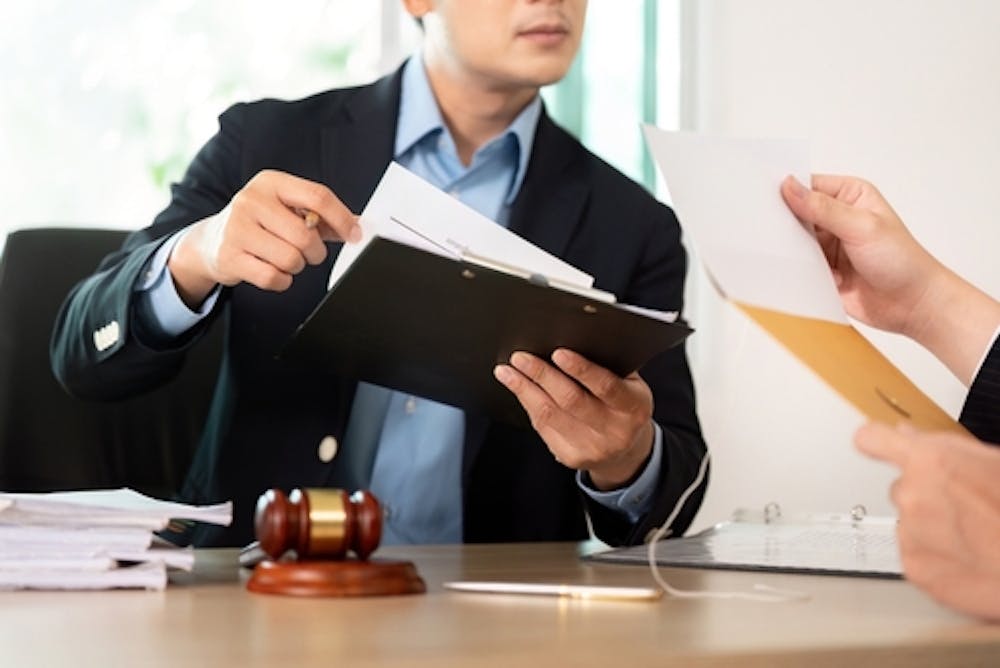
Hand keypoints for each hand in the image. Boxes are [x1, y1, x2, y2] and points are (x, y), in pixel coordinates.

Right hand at [168, 170, 361, 306]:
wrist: (212, 240)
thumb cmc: (261, 223)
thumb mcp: (287, 209)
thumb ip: (322, 216)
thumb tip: (360, 226)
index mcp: (271, 182)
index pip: (318, 196)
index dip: (342, 219)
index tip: (355, 235)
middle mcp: (251, 200)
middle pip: (306, 235)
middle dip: (315, 252)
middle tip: (309, 253)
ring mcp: (237, 228)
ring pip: (291, 258)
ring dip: (297, 266)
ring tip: (286, 258)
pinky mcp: (229, 256)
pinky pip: (274, 278)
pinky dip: (282, 281)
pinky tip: (273, 271)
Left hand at [494, 348, 654, 489]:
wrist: (626, 449)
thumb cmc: (623, 405)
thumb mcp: (629, 384)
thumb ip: (608, 366)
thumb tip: (569, 339)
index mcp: (634, 407)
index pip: (607, 386)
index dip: (581, 369)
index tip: (558, 352)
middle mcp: (614, 431)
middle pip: (571, 401)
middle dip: (542, 375)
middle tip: (521, 357)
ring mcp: (592, 448)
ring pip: (550, 414)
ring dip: (524, 389)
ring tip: (507, 371)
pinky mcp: (571, 457)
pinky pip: (542, 426)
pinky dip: (527, 403)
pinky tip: (518, 388)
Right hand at [781, 174, 999, 384]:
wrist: (912, 306)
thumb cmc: (903, 262)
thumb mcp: (862, 227)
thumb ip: (823, 208)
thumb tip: (791, 186)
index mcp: (849, 195)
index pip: (808, 185)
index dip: (787, 190)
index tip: (765, 197)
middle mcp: (837, 217)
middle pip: (796, 213)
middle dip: (784, 222)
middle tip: (767, 227)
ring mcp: (828, 244)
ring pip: (794, 241)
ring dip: (790, 248)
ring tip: (784, 252)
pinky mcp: (821, 269)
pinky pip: (797, 265)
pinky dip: (793, 269)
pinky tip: (794, 271)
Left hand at [855, 422, 999, 620]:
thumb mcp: (993, 462)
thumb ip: (945, 448)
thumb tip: (910, 435)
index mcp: (932, 460)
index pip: (875, 440)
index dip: (876, 443)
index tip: (873, 444)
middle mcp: (912, 494)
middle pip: (903, 489)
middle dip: (926, 496)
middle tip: (965, 510)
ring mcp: (910, 532)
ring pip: (910, 523)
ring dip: (932, 528)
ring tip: (975, 537)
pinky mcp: (914, 567)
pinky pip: (916, 555)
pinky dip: (937, 558)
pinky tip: (969, 558)